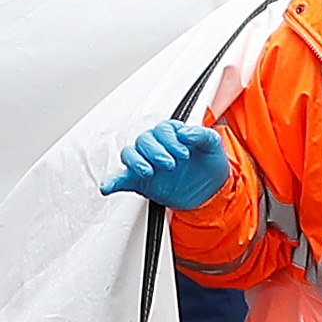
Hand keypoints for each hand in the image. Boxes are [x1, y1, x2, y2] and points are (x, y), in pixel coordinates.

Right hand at [100, 122, 231, 209]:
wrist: (211, 192)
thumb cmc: (210, 164)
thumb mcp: (213, 146)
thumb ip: (202, 135)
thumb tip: (185, 132)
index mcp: (172, 135)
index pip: (162, 130)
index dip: (171, 141)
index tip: (183, 154)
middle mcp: (157, 147)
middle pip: (144, 140)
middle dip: (156, 152)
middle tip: (170, 165)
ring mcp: (147, 163)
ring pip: (130, 154)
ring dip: (137, 162)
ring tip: (149, 172)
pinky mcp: (141, 181)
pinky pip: (121, 179)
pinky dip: (112, 182)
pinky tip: (108, 187)